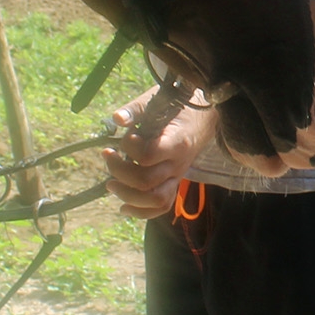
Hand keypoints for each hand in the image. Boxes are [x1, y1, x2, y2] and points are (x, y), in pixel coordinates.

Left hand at [100, 88, 215, 218]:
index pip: (148, 156)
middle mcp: (178, 164)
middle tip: (108, 156)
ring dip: (128, 195)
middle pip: (146, 182)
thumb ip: (136, 109)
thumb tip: (117, 119)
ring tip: (111, 184)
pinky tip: (123, 208)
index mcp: (176, 142)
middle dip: (120, 171)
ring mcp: (177, 177)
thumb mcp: (158, 102)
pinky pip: (161, 207)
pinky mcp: (174, 184)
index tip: (125, 135)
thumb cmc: (178, 109)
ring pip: (155, 200)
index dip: (129, 148)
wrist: (205, 120)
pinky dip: (141, 212)